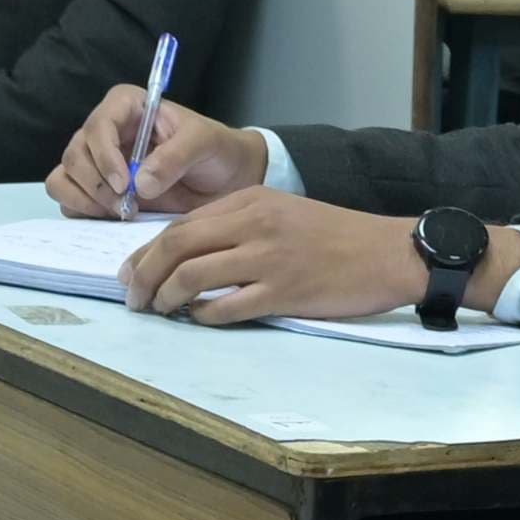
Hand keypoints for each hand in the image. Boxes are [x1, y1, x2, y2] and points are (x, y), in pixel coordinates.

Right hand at [49, 83, 271, 217]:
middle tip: (125, 205)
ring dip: (84, 199)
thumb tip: (140, 183)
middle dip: (95, 183)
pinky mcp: (96, 192)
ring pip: (63, 178)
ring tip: (119, 212)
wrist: (225, 182)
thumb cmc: (216, 150)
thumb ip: (176, 156)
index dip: (104, 153)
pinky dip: (82, 212)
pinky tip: (112, 218)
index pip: (98, 124)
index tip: (124, 182)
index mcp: (128, 108)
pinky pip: (69, 201)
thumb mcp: (205, 143)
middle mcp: (105, 133)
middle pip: (74, 154)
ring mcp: (97, 163)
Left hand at [122, 187, 512, 326]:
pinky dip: (202, 317)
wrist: (388, 252)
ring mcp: (267, 259)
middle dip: (143, 275)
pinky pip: (225, 309)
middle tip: (132, 297)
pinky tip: (199, 320)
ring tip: (160, 311)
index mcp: (251, 200)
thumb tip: (185, 252)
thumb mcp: (283, 211)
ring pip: (192, 278)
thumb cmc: (335, 234)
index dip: (146, 252)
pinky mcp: (282, 293)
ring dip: (165, 299)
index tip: (132, 273)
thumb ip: (237, 224)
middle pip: (176, 247)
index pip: (181, 224)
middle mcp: (254, 224)